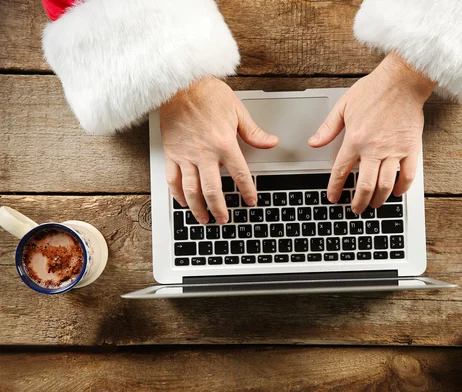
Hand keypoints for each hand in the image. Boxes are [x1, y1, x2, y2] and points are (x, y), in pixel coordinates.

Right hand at [160, 78, 277, 223]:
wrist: (180, 84)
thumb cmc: (208, 94)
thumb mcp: (238, 111)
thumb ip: (254, 132)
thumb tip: (271, 142)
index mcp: (224, 144)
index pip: (239, 175)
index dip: (246, 191)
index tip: (250, 201)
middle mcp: (204, 153)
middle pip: (213, 190)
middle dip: (220, 209)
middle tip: (224, 219)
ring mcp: (186, 155)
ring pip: (191, 190)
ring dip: (199, 208)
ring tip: (204, 219)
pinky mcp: (171, 153)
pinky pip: (173, 179)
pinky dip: (178, 195)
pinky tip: (184, 203)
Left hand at [308, 52, 434, 213]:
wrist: (402, 80)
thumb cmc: (374, 89)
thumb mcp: (343, 106)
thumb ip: (328, 128)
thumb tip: (313, 142)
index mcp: (355, 139)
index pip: (341, 171)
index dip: (335, 188)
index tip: (333, 197)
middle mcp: (374, 149)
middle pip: (365, 186)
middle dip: (358, 202)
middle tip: (356, 208)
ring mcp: (394, 150)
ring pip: (385, 185)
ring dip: (378, 200)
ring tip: (374, 205)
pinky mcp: (411, 148)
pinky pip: (408, 175)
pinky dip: (401, 188)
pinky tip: (396, 192)